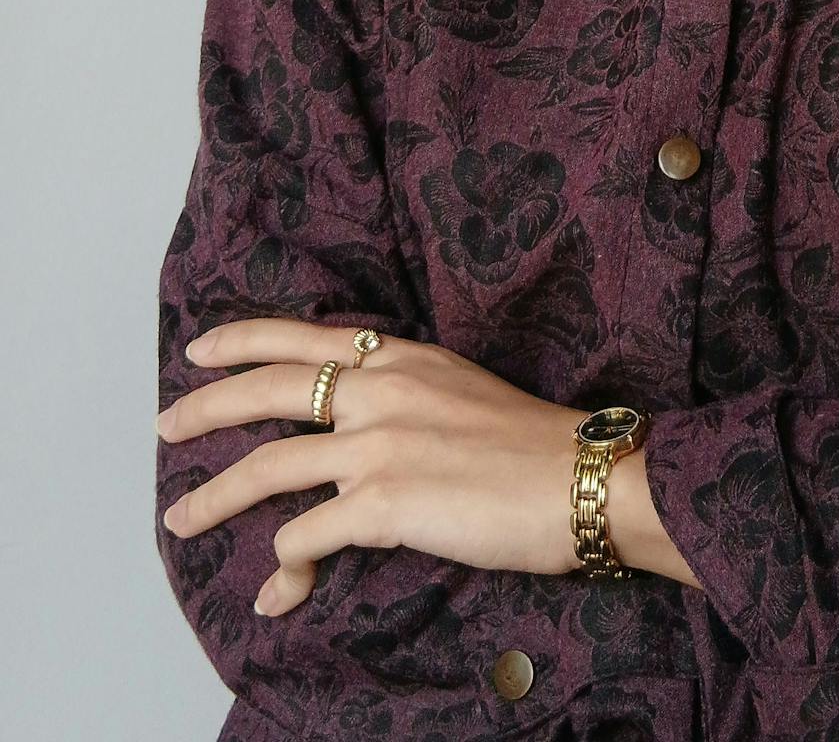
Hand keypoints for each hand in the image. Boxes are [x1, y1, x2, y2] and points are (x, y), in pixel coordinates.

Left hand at [156, 318, 590, 614]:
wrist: (582, 478)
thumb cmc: (534, 442)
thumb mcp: (463, 391)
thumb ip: (405, 397)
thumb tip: (355, 439)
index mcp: (403, 358)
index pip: (306, 337)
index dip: (244, 340)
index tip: (201, 349)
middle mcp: (382, 390)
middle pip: (269, 389)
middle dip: (206, 407)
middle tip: (167, 426)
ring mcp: (378, 445)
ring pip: (268, 468)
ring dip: (215, 498)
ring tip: (182, 518)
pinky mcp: (382, 503)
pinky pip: (305, 536)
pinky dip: (285, 567)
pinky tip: (280, 589)